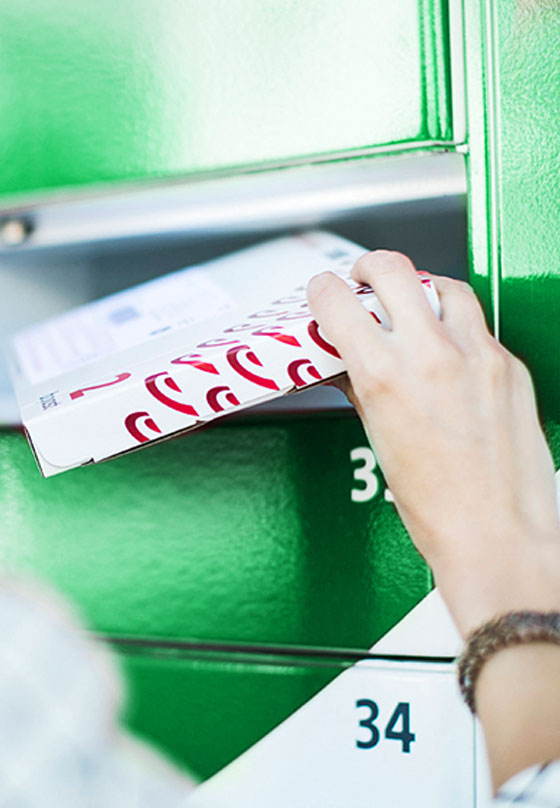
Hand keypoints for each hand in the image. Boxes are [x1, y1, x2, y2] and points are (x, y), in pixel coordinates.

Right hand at [306, 251, 559, 636]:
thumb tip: (346, 363)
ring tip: (411, 305)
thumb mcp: (377, 438)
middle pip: (394, 270)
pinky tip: (448, 349)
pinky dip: (457, 327)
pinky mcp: (510, 366)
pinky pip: (478, 326)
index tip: (323, 292)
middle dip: (369, 268)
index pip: (340, 302)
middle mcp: (433, 355)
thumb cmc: (437, 505)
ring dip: (420, 289)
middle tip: (362, 278)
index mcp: (386, 375)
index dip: (323, 291)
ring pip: (445, 286)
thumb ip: (360, 387)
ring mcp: (478, 356)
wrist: (498, 533)